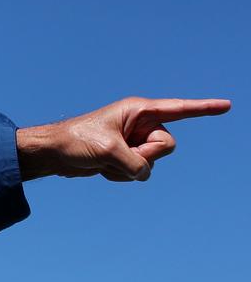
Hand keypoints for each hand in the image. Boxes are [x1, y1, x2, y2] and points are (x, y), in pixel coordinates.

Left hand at [16, 97, 230, 181]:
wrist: (54, 154)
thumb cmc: (77, 141)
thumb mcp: (109, 151)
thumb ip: (136, 163)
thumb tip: (144, 173)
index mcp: (138, 110)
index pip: (179, 109)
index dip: (204, 109)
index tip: (227, 106)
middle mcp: (140, 124)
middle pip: (167, 145)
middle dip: (146, 154)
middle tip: (119, 151)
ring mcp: (134, 142)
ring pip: (152, 162)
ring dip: (129, 168)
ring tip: (105, 159)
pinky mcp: (126, 157)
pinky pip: (138, 173)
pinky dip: (121, 175)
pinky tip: (102, 169)